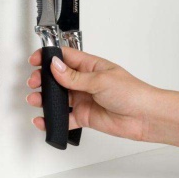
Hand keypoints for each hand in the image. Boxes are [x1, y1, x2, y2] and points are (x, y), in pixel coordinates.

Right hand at [26, 47, 156, 141]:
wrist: (145, 117)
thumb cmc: (132, 92)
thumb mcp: (100, 80)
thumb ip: (74, 77)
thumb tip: (55, 66)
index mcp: (90, 66)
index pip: (65, 57)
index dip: (48, 57)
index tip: (35, 61)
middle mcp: (85, 82)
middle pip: (57, 78)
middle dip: (43, 79)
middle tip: (34, 83)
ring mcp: (84, 99)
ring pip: (58, 98)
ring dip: (45, 99)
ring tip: (36, 100)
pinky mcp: (84, 116)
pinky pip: (64, 118)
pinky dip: (53, 120)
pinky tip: (44, 120)